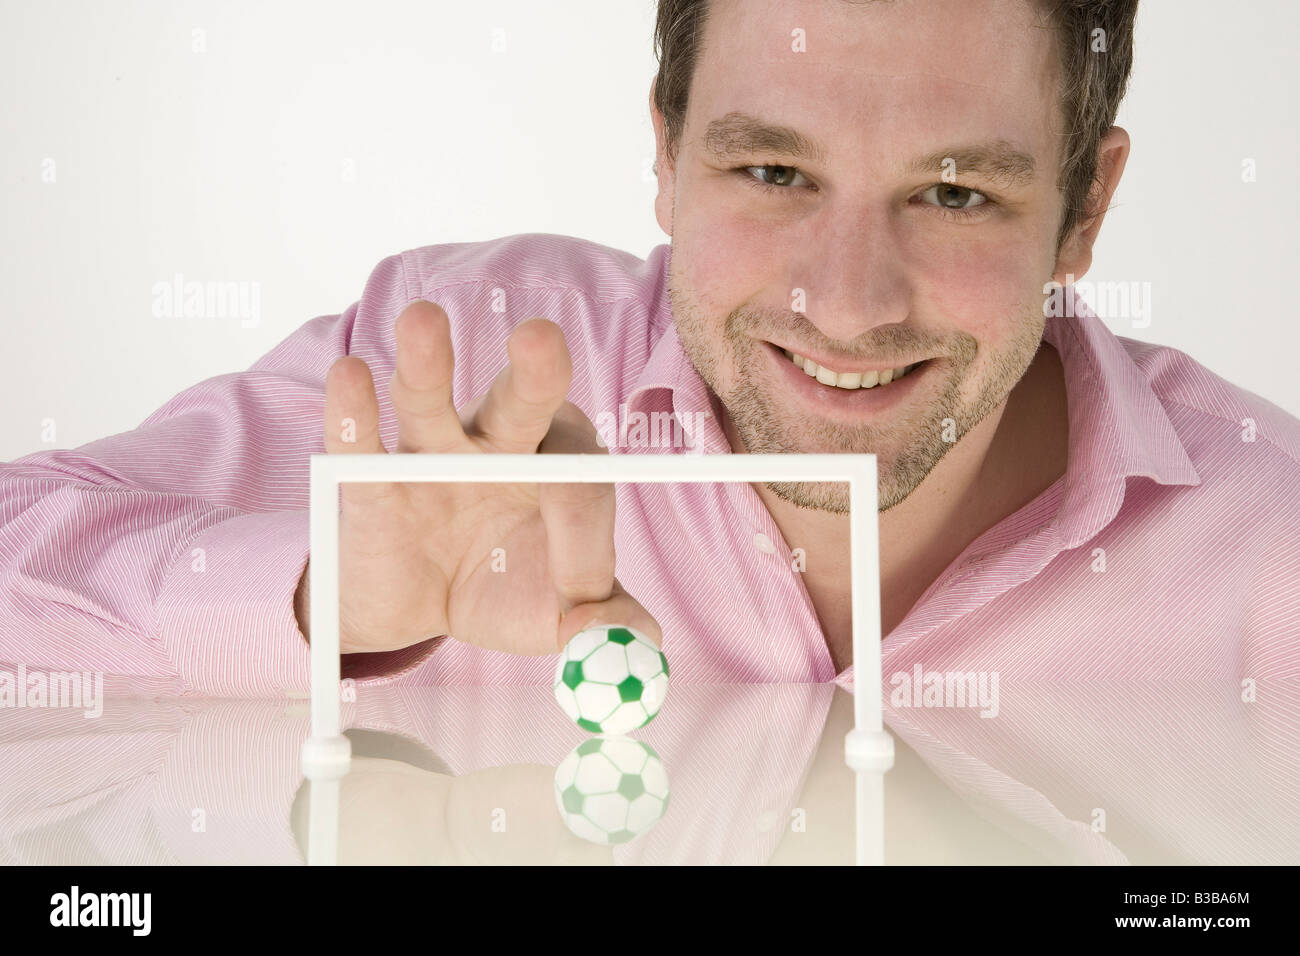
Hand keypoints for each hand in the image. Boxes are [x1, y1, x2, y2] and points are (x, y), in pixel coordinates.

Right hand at [297, 300, 661, 657]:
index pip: (580, 486)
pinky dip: (353, 411)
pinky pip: (359, 442)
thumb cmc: (500, 586)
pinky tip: (350, 375)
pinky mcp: (370, 478)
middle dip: (534, 369)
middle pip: (524, 399)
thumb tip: (639, 636)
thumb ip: (602, 617)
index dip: (583, 544)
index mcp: (560, 467)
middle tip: (539, 340)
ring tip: (424, 320)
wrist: (418, 609)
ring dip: (427, 361)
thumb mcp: (554, 614)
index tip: (576, 603)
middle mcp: (501, 443)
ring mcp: (431, 453)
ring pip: (431, 400)